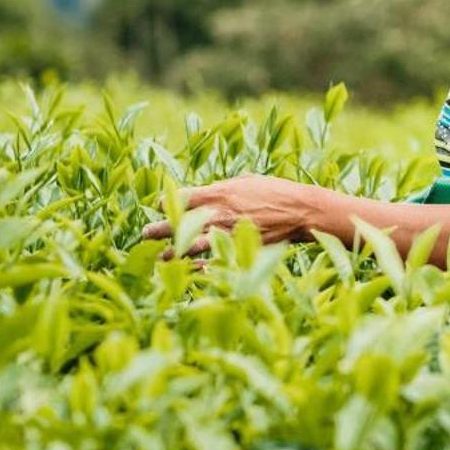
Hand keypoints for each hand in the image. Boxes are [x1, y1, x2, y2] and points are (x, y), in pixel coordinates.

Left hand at [140, 175, 322, 255]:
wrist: (303, 212)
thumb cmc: (277, 191)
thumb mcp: (247, 181)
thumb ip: (222, 187)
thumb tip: (206, 192)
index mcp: (218, 193)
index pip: (177, 199)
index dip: (167, 203)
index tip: (165, 206)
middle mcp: (217, 214)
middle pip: (174, 225)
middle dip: (156, 230)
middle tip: (147, 234)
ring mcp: (226, 235)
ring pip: (187, 248)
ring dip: (171, 254)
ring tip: (161, 257)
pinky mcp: (237, 251)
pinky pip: (210, 264)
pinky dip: (197, 268)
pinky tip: (189, 269)